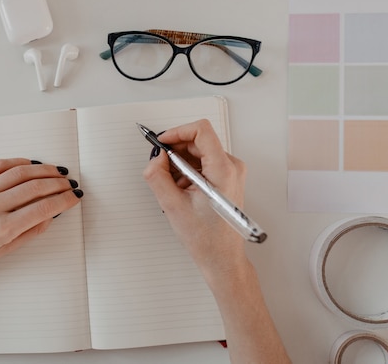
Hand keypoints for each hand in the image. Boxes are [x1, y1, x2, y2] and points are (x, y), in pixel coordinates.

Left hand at [0, 158, 82, 280]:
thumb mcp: (5, 250)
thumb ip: (32, 231)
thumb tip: (52, 212)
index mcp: (2, 229)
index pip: (44, 207)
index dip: (65, 200)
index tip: (75, 196)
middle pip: (36, 187)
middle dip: (59, 184)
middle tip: (70, 183)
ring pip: (21, 172)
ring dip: (44, 170)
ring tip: (57, 172)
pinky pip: (0, 165)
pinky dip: (20, 162)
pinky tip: (33, 165)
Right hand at [142, 119, 246, 276]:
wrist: (222, 258)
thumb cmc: (206, 238)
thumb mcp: (173, 206)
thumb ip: (158, 176)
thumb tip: (156, 158)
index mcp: (223, 170)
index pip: (201, 130)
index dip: (177, 132)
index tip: (162, 142)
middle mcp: (231, 167)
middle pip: (198, 141)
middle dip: (176, 152)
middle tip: (160, 168)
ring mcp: (231, 172)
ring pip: (199, 153)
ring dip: (181, 164)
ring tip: (174, 188)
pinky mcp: (226, 178)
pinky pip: (203, 163)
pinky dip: (188, 172)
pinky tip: (182, 191)